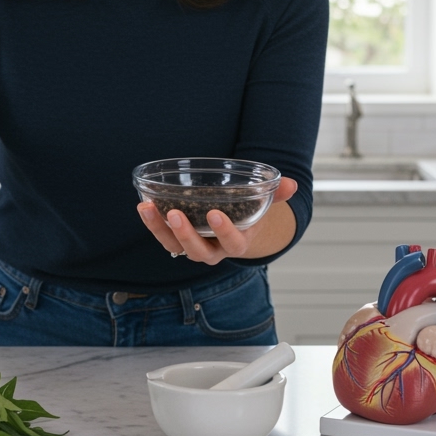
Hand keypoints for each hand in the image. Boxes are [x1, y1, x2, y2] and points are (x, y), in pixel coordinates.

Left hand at [136, 177, 297, 265]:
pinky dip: (152, 223)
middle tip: (174, 214)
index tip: (216, 214)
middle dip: (185, 234)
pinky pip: (162, 236)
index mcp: (237, 243)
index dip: (224, 232)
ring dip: (159, 228)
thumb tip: (291, 184)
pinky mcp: (177, 240)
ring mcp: (193, 247)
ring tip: (147, 208)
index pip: (232, 243)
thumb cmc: (248, 216)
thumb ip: (276, 195)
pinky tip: (144, 206)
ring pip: (173, 245)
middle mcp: (213, 251)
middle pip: (198, 250)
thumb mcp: (263, 206)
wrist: (234, 230)